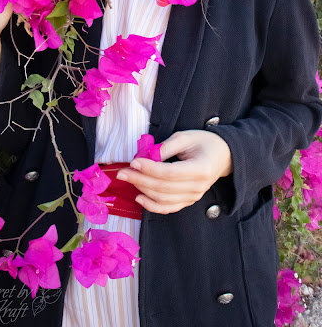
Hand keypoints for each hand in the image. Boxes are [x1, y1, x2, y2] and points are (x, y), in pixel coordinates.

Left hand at [116, 129, 231, 214]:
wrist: (223, 156)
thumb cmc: (204, 143)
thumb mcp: (185, 137)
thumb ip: (165, 147)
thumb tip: (145, 157)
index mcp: (200, 169)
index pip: (170, 173)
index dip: (149, 169)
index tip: (133, 162)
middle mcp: (198, 187)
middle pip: (163, 187)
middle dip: (140, 179)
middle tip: (122, 171)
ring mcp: (193, 197)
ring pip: (163, 199)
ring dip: (142, 190)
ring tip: (128, 178)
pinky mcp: (188, 201)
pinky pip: (168, 208)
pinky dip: (151, 205)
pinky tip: (139, 197)